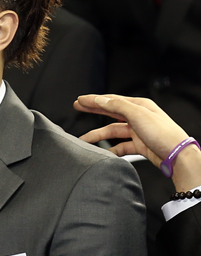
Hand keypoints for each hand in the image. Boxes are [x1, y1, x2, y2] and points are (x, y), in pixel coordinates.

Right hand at [75, 94, 200, 191]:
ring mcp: (138, 131)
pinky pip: (120, 146)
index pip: (111, 100)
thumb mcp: (138, 114)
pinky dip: (111, 149)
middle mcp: (138, 117)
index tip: (81, 100)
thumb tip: (101, 100)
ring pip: (113, 132)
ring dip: (98, 136)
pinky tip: (103, 151)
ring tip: (84, 139)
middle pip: (110, 112)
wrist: (177, 155)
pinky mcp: (139, 145)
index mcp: (138, 106)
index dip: (94, 100)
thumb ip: (117, 106)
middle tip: (79, 107)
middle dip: (93, 110)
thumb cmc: (163, 134)